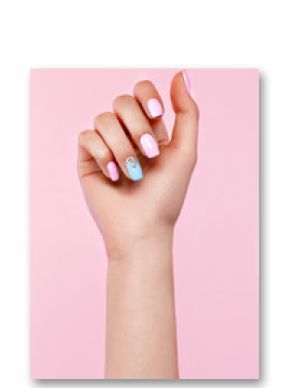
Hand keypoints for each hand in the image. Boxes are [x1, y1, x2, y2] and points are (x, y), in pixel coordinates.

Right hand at [78, 71, 197, 258]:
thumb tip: (180, 73)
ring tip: (131, 173)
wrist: (142, 228)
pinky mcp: (87, 159)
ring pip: (103, 119)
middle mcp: (126, 134)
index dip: (146, 96)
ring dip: (121, 146)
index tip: (157, 114)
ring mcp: (105, 146)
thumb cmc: (166, 195)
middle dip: (137, 126)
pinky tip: (113, 176)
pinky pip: (87, 137)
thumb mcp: (186, 151)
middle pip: (122, 101)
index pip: (141, 92)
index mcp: (150, 130)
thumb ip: (187, 112)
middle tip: (148, 154)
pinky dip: (103, 155)